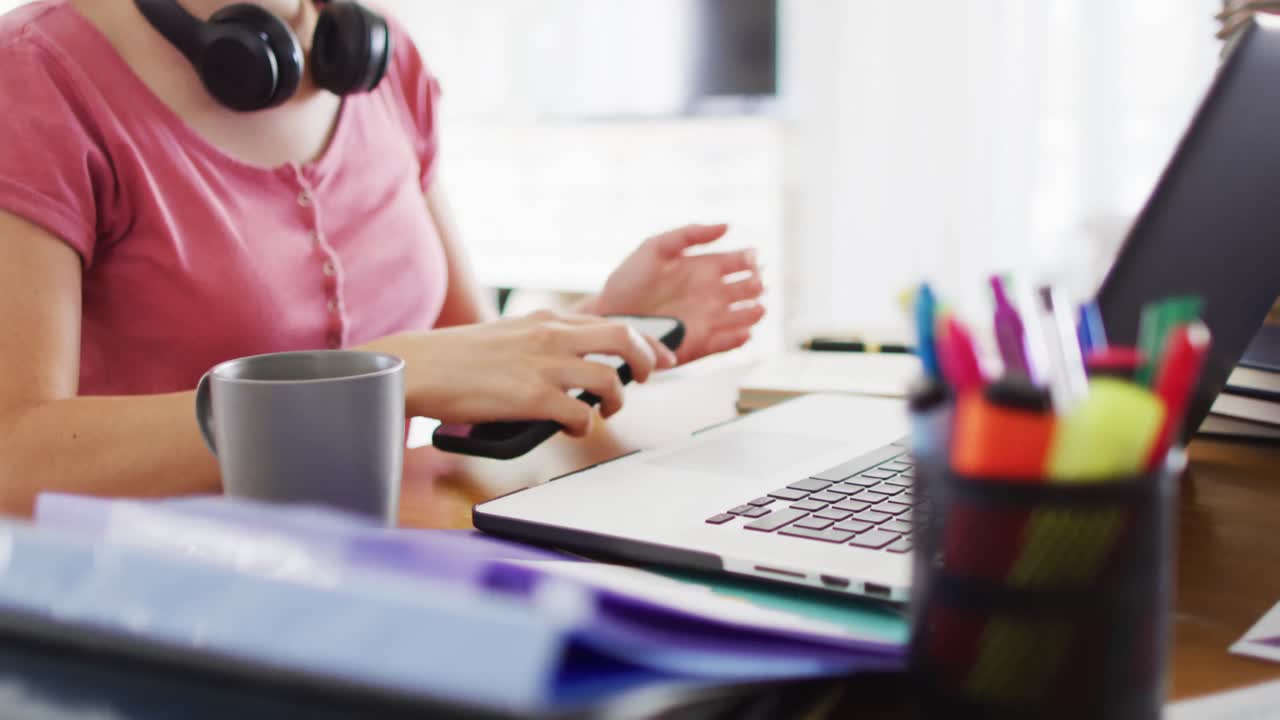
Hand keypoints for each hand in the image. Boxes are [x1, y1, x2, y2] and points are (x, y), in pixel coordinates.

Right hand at [374, 311, 676, 435]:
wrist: (420, 367)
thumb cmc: (456, 357)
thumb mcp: (508, 335)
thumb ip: (541, 341)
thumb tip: (572, 359)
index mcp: (545, 320)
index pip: (611, 322)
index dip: (645, 340)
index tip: (662, 355)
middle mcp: (550, 336)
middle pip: (623, 339)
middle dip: (647, 361)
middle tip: (646, 380)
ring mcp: (543, 366)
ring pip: (609, 379)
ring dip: (615, 401)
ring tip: (605, 412)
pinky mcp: (531, 397)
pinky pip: (580, 414)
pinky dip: (584, 426)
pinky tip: (573, 429)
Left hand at [589, 224, 765, 363]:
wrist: (608, 316)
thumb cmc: (628, 281)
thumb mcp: (655, 247)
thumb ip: (689, 234)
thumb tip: (727, 226)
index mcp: (705, 269)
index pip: (740, 262)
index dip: (750, 260)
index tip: (750, 259)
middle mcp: (711, 294)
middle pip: (748, 289)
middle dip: (756, 285)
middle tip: (753, 284)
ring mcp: (709, 320)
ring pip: (745, 317)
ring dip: (754, 312)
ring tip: (754, 308)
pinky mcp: (701, 344)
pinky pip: (727, 343)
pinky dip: (738, 339)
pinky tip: (742, 332)